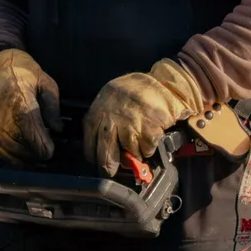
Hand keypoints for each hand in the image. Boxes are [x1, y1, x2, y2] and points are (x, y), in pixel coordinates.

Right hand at [0, 49, 62, 165]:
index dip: (44, 146)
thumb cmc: (24, 75)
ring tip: (36, 154)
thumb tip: (57, 131)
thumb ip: (52, 107)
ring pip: (10, 155)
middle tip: (46, 151)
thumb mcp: (45, 83)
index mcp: (19, 101)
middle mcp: (0, 117)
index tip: (51, 149)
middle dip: (37, 154)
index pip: (31, 134)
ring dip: (26, 158)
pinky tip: (22, 154)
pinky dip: (12, 158)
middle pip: (22, 148)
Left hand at [83, 58, 204, 176]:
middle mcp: (112, 121)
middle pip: (105, 158)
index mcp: (98, 114)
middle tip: (113, 169)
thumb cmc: (133, 91)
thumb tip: (98, 147)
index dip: (95, 157)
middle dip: (109, 167)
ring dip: (134, 152)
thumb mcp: (109, 98)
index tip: (99, 161)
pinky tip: (150, 134)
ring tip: (138, 139)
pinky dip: (149, 147)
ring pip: (128, 154)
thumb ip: (102, 120)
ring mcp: (130, 127)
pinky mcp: (149, 132)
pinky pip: (146, 151)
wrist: (161, 81)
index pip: (89, 146)